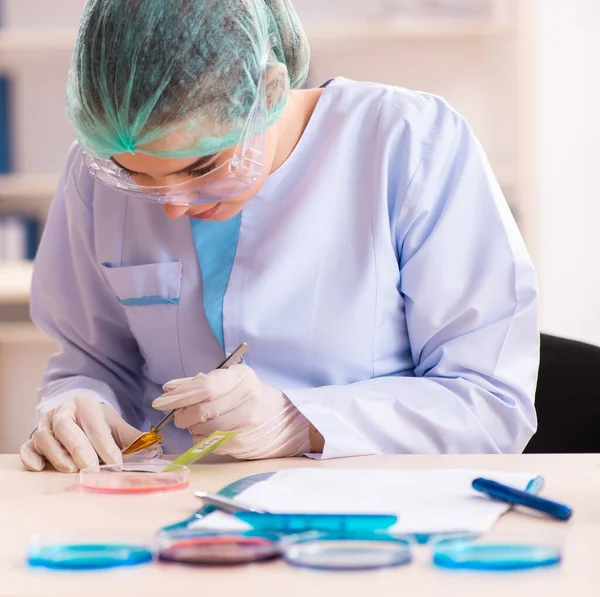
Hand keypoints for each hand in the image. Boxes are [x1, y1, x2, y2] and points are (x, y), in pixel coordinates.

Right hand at [20, 394, 145, 472]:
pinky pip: (27, 447)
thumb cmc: (97, 423)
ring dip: (58, 455)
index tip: (117, 463)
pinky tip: (40, 468)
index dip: (106, 445)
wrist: (76, 413)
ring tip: (72, 470)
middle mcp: (62, 411)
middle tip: (91, 468)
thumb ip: (134, 438)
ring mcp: (45, 424)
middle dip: (79, 449)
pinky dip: (31, 457)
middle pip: (65, 427)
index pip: (95, 424)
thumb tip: (157, 451)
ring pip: (45, 437)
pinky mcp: (33, 439)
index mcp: (86, 404)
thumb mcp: (116, 425)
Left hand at [153, 364, 309, 459]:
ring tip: (196, 423)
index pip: (204, 387)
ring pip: (202, 428)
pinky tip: (207, 433)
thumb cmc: (252, 398)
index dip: (179, 395)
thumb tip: (169, 388)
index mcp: (242, 377)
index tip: (160, 401)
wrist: (286, 422)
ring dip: (191, 428)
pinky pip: (208, 443)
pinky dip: (199, 439)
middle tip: (178, 416)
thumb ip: (200, 383)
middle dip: (182, 414)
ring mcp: (246, 422)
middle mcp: (247, 398)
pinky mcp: (241, 442)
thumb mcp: (232, 382)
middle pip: (201, 409)